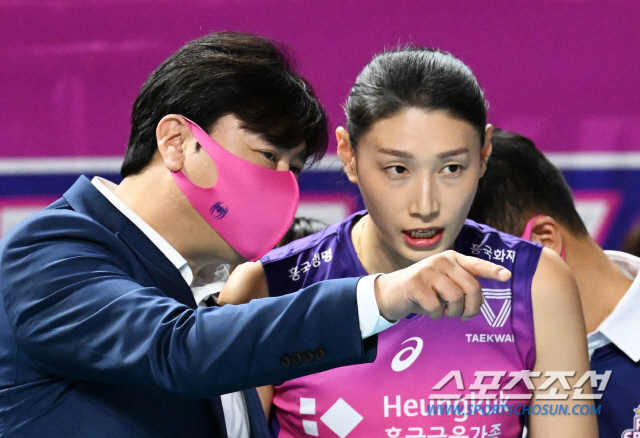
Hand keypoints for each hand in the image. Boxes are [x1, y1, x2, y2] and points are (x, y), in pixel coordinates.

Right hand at [374, 250, 510, 321]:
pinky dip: (435, 315)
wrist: (391, 292)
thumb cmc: (423, 291)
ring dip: (452, 312)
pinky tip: (429, 311)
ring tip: (443, 311)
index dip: (492, 271)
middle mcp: (442, 261)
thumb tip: (479, 301)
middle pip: (471, 288)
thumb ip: (462, 286)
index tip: (507, 276)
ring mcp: (428, 270)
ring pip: (455, 298)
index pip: (476, 264)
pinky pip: (437, 307)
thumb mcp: (444, 284)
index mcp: (452, 259)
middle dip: (471, 307)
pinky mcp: (416, 284)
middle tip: (463, 315)